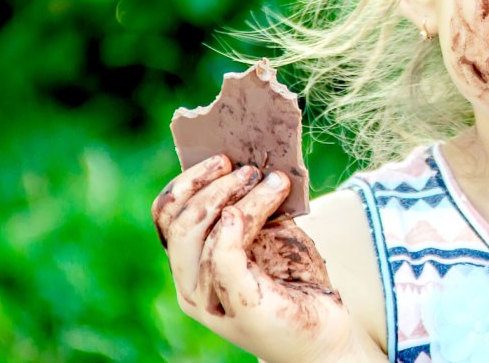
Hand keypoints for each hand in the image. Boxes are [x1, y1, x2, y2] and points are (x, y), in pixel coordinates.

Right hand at [151, 154, 356, 362]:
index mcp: (190, 262)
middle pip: (178, 222)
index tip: (222, 157)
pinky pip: (222, 261)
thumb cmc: (293, 280)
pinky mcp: (243, 309)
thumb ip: (253, 206)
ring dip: (237, 198)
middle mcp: (191, 284)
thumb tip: (254, 159)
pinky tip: (245, 211)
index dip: (188, 180)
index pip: (165, 214)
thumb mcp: (269, 233)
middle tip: (251, 169)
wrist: (323, 331)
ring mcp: (213, 301)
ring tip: (274, 182)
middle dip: (213, 186)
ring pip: (201, 236)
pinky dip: (231, 228)